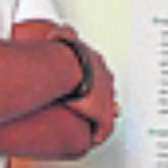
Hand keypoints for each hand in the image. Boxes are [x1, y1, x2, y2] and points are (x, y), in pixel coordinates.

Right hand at [13, 20, 118, 148]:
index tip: (82, 89)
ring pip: (105, 112)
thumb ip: (64, 32)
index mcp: (96, 63)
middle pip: (104, 92)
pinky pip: (102, 130)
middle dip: (95, 100)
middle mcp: (105, 80)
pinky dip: (97, 134)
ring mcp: (106, 98)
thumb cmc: (62, 54)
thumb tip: (60, 30)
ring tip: (86, 125)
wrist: (65, 68)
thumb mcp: (64, 35)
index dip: (90, 83)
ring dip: (96, 117)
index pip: (98, 74)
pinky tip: (90, 138)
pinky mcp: (103, 116)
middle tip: (84, 107)